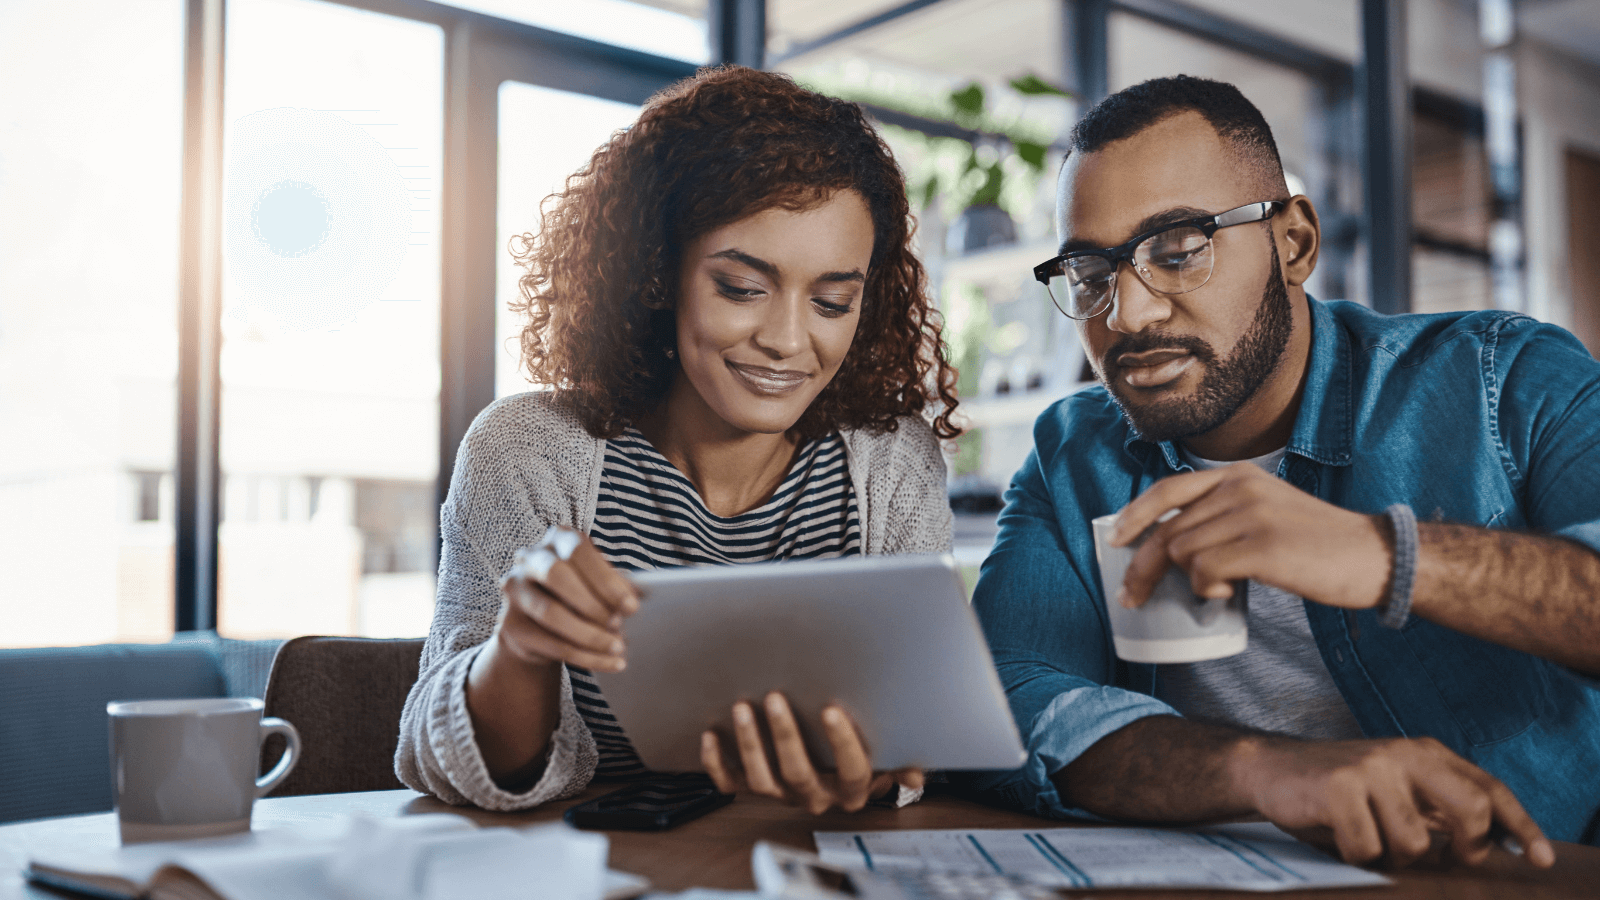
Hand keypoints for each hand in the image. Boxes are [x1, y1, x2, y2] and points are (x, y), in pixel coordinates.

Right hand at [494, 526, 639, 672]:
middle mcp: (530, 558)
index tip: (632, 606)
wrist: (541, 622)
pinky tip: (610, 663)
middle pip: (557, 577)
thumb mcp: (599, 582)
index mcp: (557, 538)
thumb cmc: (581, 593)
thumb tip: (643, 595)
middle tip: (620, 625)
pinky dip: (586, 657)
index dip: (606, 579)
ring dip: (590, 635)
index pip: (579, 551)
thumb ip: (617, 584)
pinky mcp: (510, 625)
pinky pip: (551, 644)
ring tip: (618, 648)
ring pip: (551, 614)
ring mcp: (515, 591)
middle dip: (592, 604)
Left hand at [700, 691, 924, 813]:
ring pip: (762, 780)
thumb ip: (903, 758)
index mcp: (851, 788)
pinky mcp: (754, 788)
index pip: (851, 771)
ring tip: (742, 708)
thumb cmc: (863, 755)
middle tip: (775, 698)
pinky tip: (711, 735)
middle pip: (798, 774)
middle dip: (784, 736)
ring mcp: (782, 793)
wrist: (839, 778)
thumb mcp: (890, 756)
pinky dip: (716, 764)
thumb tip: (917, 769)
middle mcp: (815, 795)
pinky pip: (731, 784)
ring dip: (750, 744)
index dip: (842, 743)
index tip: (832, 710)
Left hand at [1111, 462, 1389, 610]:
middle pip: (1168, 530)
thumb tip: (1173, 546)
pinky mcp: (1262, 546)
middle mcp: (1240, 487)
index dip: (1135, 515)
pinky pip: (1205, 571)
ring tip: (1216, 590)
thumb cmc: (1317, 544)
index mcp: (1238, 475)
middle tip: (1132, 596)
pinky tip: (1227, 595)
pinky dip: (1207, 590)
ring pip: (1183, 552)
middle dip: (1143, 567)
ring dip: (1189, 580)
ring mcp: (1251, 514)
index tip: (1115, 539)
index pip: (1168, 489)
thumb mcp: (1266, 511)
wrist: (1374, 556)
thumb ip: (1223, 516)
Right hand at [1236, 735, 1553, 868]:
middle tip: (1448, 860)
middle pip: (1469, 809)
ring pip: (1415, 844)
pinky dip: (1355, 856)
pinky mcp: (1340, 788)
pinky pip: (1368, 849)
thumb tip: (1494, 842)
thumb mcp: (1394, 788)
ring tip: (1368, 840)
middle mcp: (1404, 754)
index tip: (1541, 857)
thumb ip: (1437, 807)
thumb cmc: (1338, 788)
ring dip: (1392, 857)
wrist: (1269, 767)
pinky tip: (1338, 836)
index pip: (1487, 788)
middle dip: (1466, 848)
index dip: (1519, 825)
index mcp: (1424, 753)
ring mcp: (1371, 769)